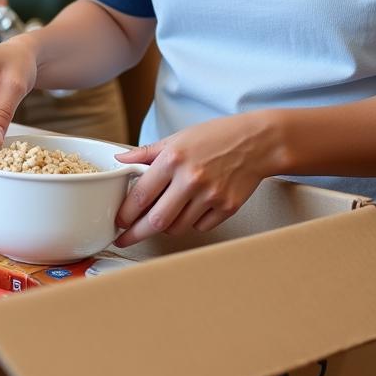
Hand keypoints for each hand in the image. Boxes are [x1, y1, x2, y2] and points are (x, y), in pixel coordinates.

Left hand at [112, 111, 279, 246]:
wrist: (256, 142)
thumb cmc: (216, 137)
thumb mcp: (176, 138)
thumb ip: (146, 153)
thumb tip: (120, 158)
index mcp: (173, 159)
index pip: (141, 194)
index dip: (126, 213)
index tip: (118, 221)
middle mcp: (190, 179)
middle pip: (156, 220)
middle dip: (136, 234)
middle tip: (125, 239)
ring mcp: (210, 196)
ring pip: (178, 227)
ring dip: (166, 226)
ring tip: (163, 215)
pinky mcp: (227, 207)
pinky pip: (200, 226)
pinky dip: (191, 223)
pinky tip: (192, 208)